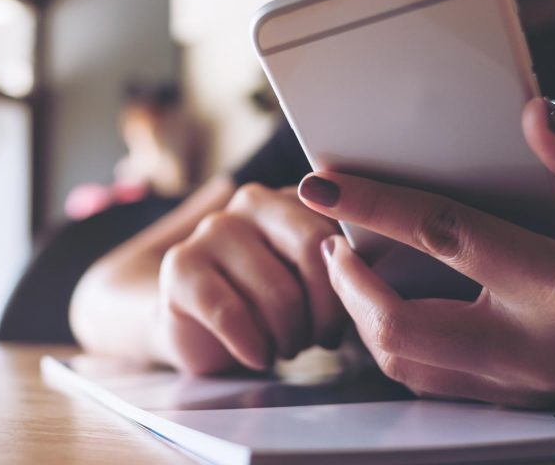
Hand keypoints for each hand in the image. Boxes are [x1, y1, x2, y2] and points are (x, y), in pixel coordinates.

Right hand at [156, 183, 344, 373]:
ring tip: (287, 347)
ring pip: (277, 291)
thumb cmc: (267, 306)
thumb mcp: (311, 282)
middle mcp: (251, 202)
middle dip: (326, 308)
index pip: (340, 229)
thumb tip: (374, 278)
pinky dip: (253, 345)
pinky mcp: (180, 266)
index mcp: (292, 197)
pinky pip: (230, 313)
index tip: (349, 317)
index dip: (352, 283)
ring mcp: (211, 230)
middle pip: (312, 248)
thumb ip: (340, 267)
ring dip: (291, 336)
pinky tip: (257, 355)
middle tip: (321, 339)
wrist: (199, 330)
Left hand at [298, 98, 554, 406]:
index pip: (444, 236)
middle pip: (401, 329)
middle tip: (330, 239)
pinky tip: (395, 308)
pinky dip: (399, 346)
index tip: (319, 182)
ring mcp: (524, 386)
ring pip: (409, 366)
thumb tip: (533, 112)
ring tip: (351, 269)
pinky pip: (435, 383)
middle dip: (348, 283)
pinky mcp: (520, 399)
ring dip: (365, 318)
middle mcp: (534, 350)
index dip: (373, 203)